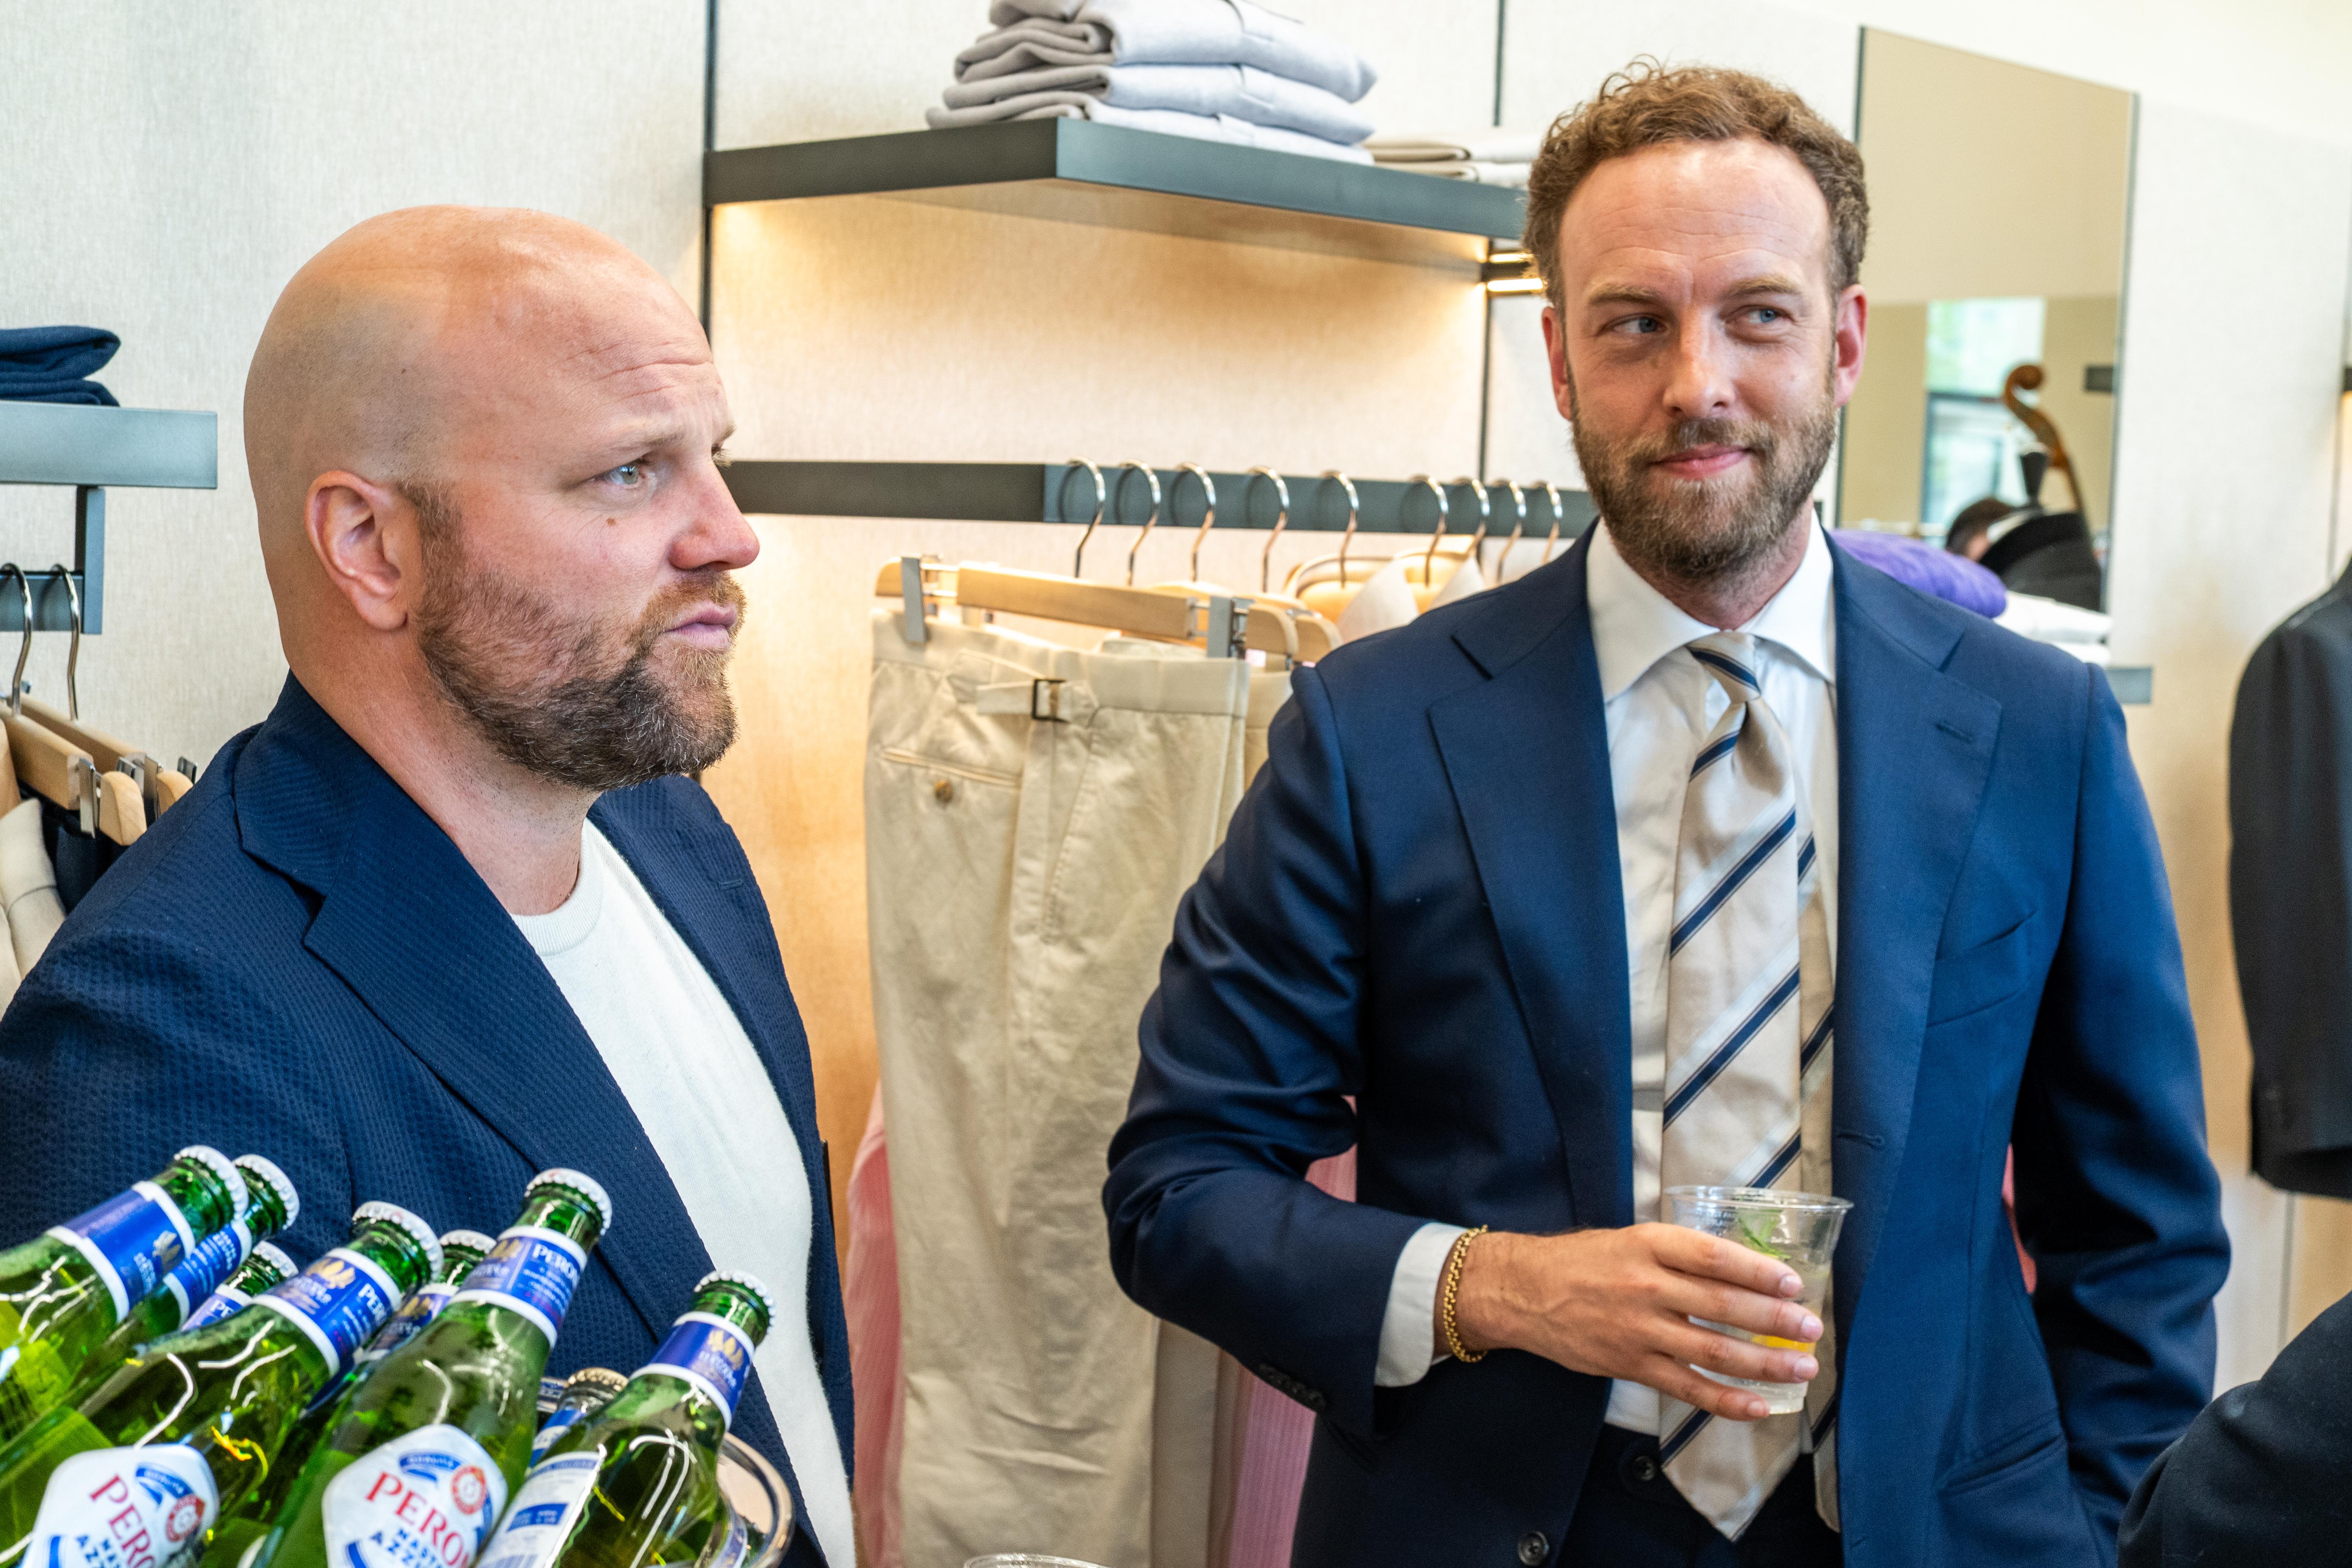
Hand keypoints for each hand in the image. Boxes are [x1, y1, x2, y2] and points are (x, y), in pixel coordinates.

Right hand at [1445, 1225, 1822, 1420]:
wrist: (1521, 1291)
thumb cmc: (1581, 1261)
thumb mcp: (1629, 1239)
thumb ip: (1678, 1254)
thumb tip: (1740, 1272)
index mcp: (1650, 1244)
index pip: (1715, 1258)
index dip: (1758, 1272)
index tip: (1793, 1284)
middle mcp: (1647, 1286)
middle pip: (1723, 1306)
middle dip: (1774, 1320)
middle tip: (1811, 1329)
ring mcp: (1639, 1330)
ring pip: (1713, 1351)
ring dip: (1764, 1363)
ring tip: (1801, 1368)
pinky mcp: (1631, 1366)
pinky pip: (1687, 1388)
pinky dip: (1726, 1400)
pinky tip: (1758, 1406)